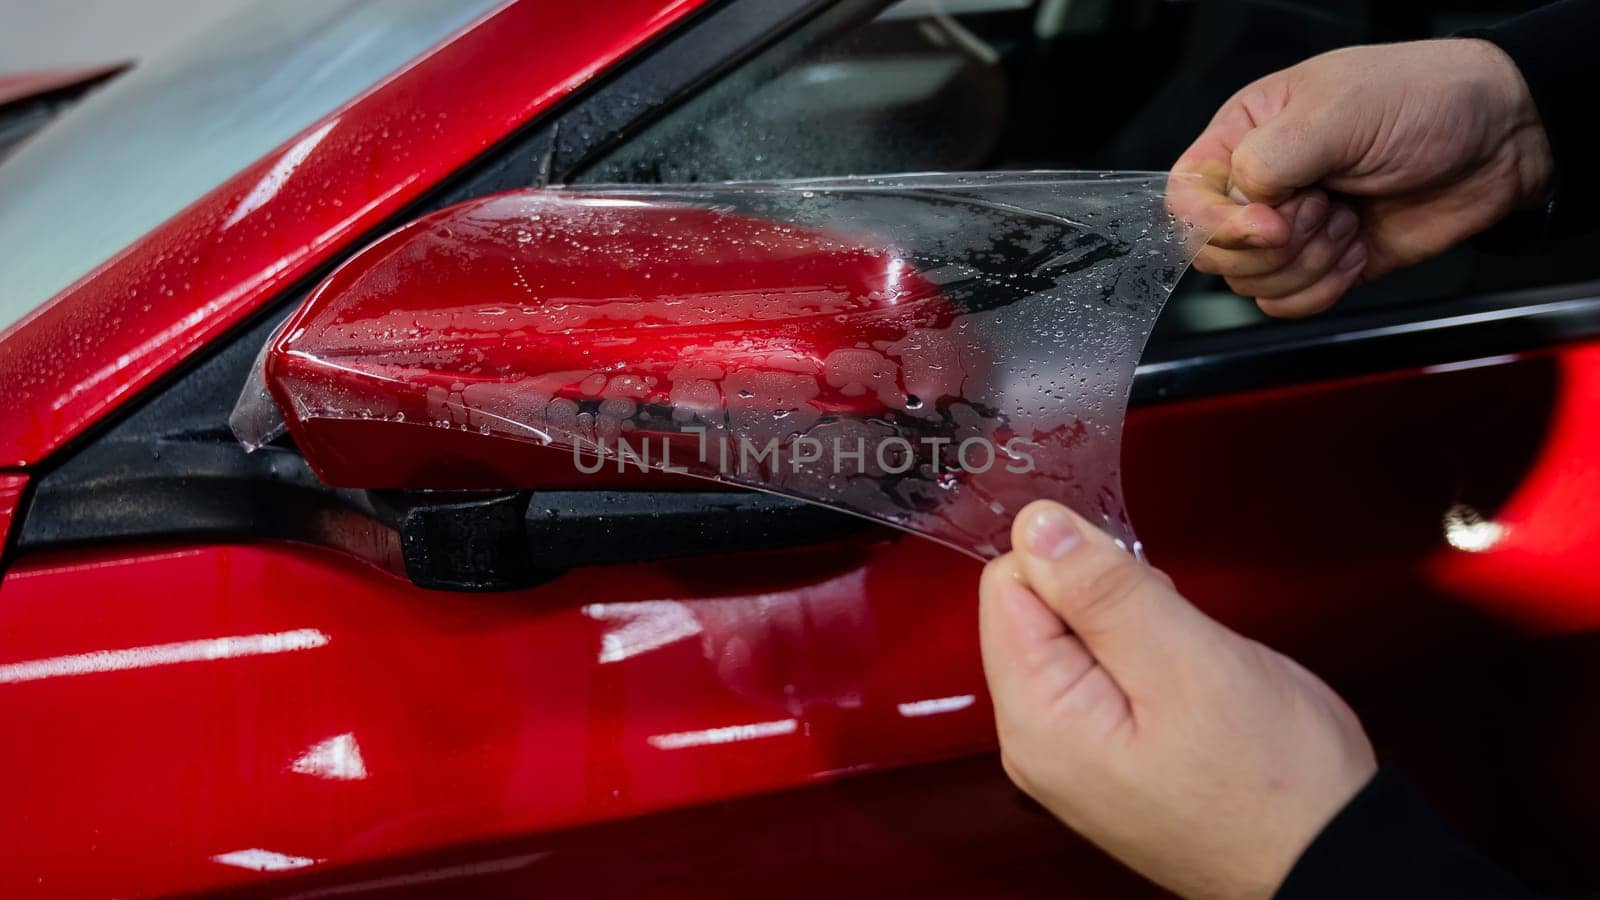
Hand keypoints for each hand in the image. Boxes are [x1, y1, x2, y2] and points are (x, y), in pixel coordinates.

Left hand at [978, 501, 1377, 898]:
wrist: (1332, 860)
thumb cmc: (1275, 783)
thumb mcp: (1189, 663)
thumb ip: (1104, 590)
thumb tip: (1035, 524)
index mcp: (1037, 719)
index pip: (1009, 585)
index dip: (1077, 564)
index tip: (1140, 592)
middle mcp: (1035, 741)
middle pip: (1037, 610)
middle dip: (1108, 598)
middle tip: (1177, 641)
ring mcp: (1069, 752)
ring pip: (1075, 637)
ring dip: (1134, 628)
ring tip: (1191, 669)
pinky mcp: (1104, 753)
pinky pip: (1103, 672)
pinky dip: (1147, 658)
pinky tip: (1192, 688)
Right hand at [1170, 38, 1553, 317]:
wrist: (1503, 140)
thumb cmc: (1425, 100)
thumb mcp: (1340, 110)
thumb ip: (1272, 157)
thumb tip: (1244, 209)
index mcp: (1245, 135)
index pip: (1185, 196)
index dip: (1215, 223)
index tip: (1271, 222)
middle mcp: (1258, 187)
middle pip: (1214, 251)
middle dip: (1274, 245)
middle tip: (1325, 208)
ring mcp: (1291, 230)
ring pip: (1251, 283)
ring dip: (1307, 265)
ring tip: (1349, 222)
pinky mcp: (1324, 266)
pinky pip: (1288, 304)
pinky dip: (1324, 289)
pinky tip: (1359, 249)